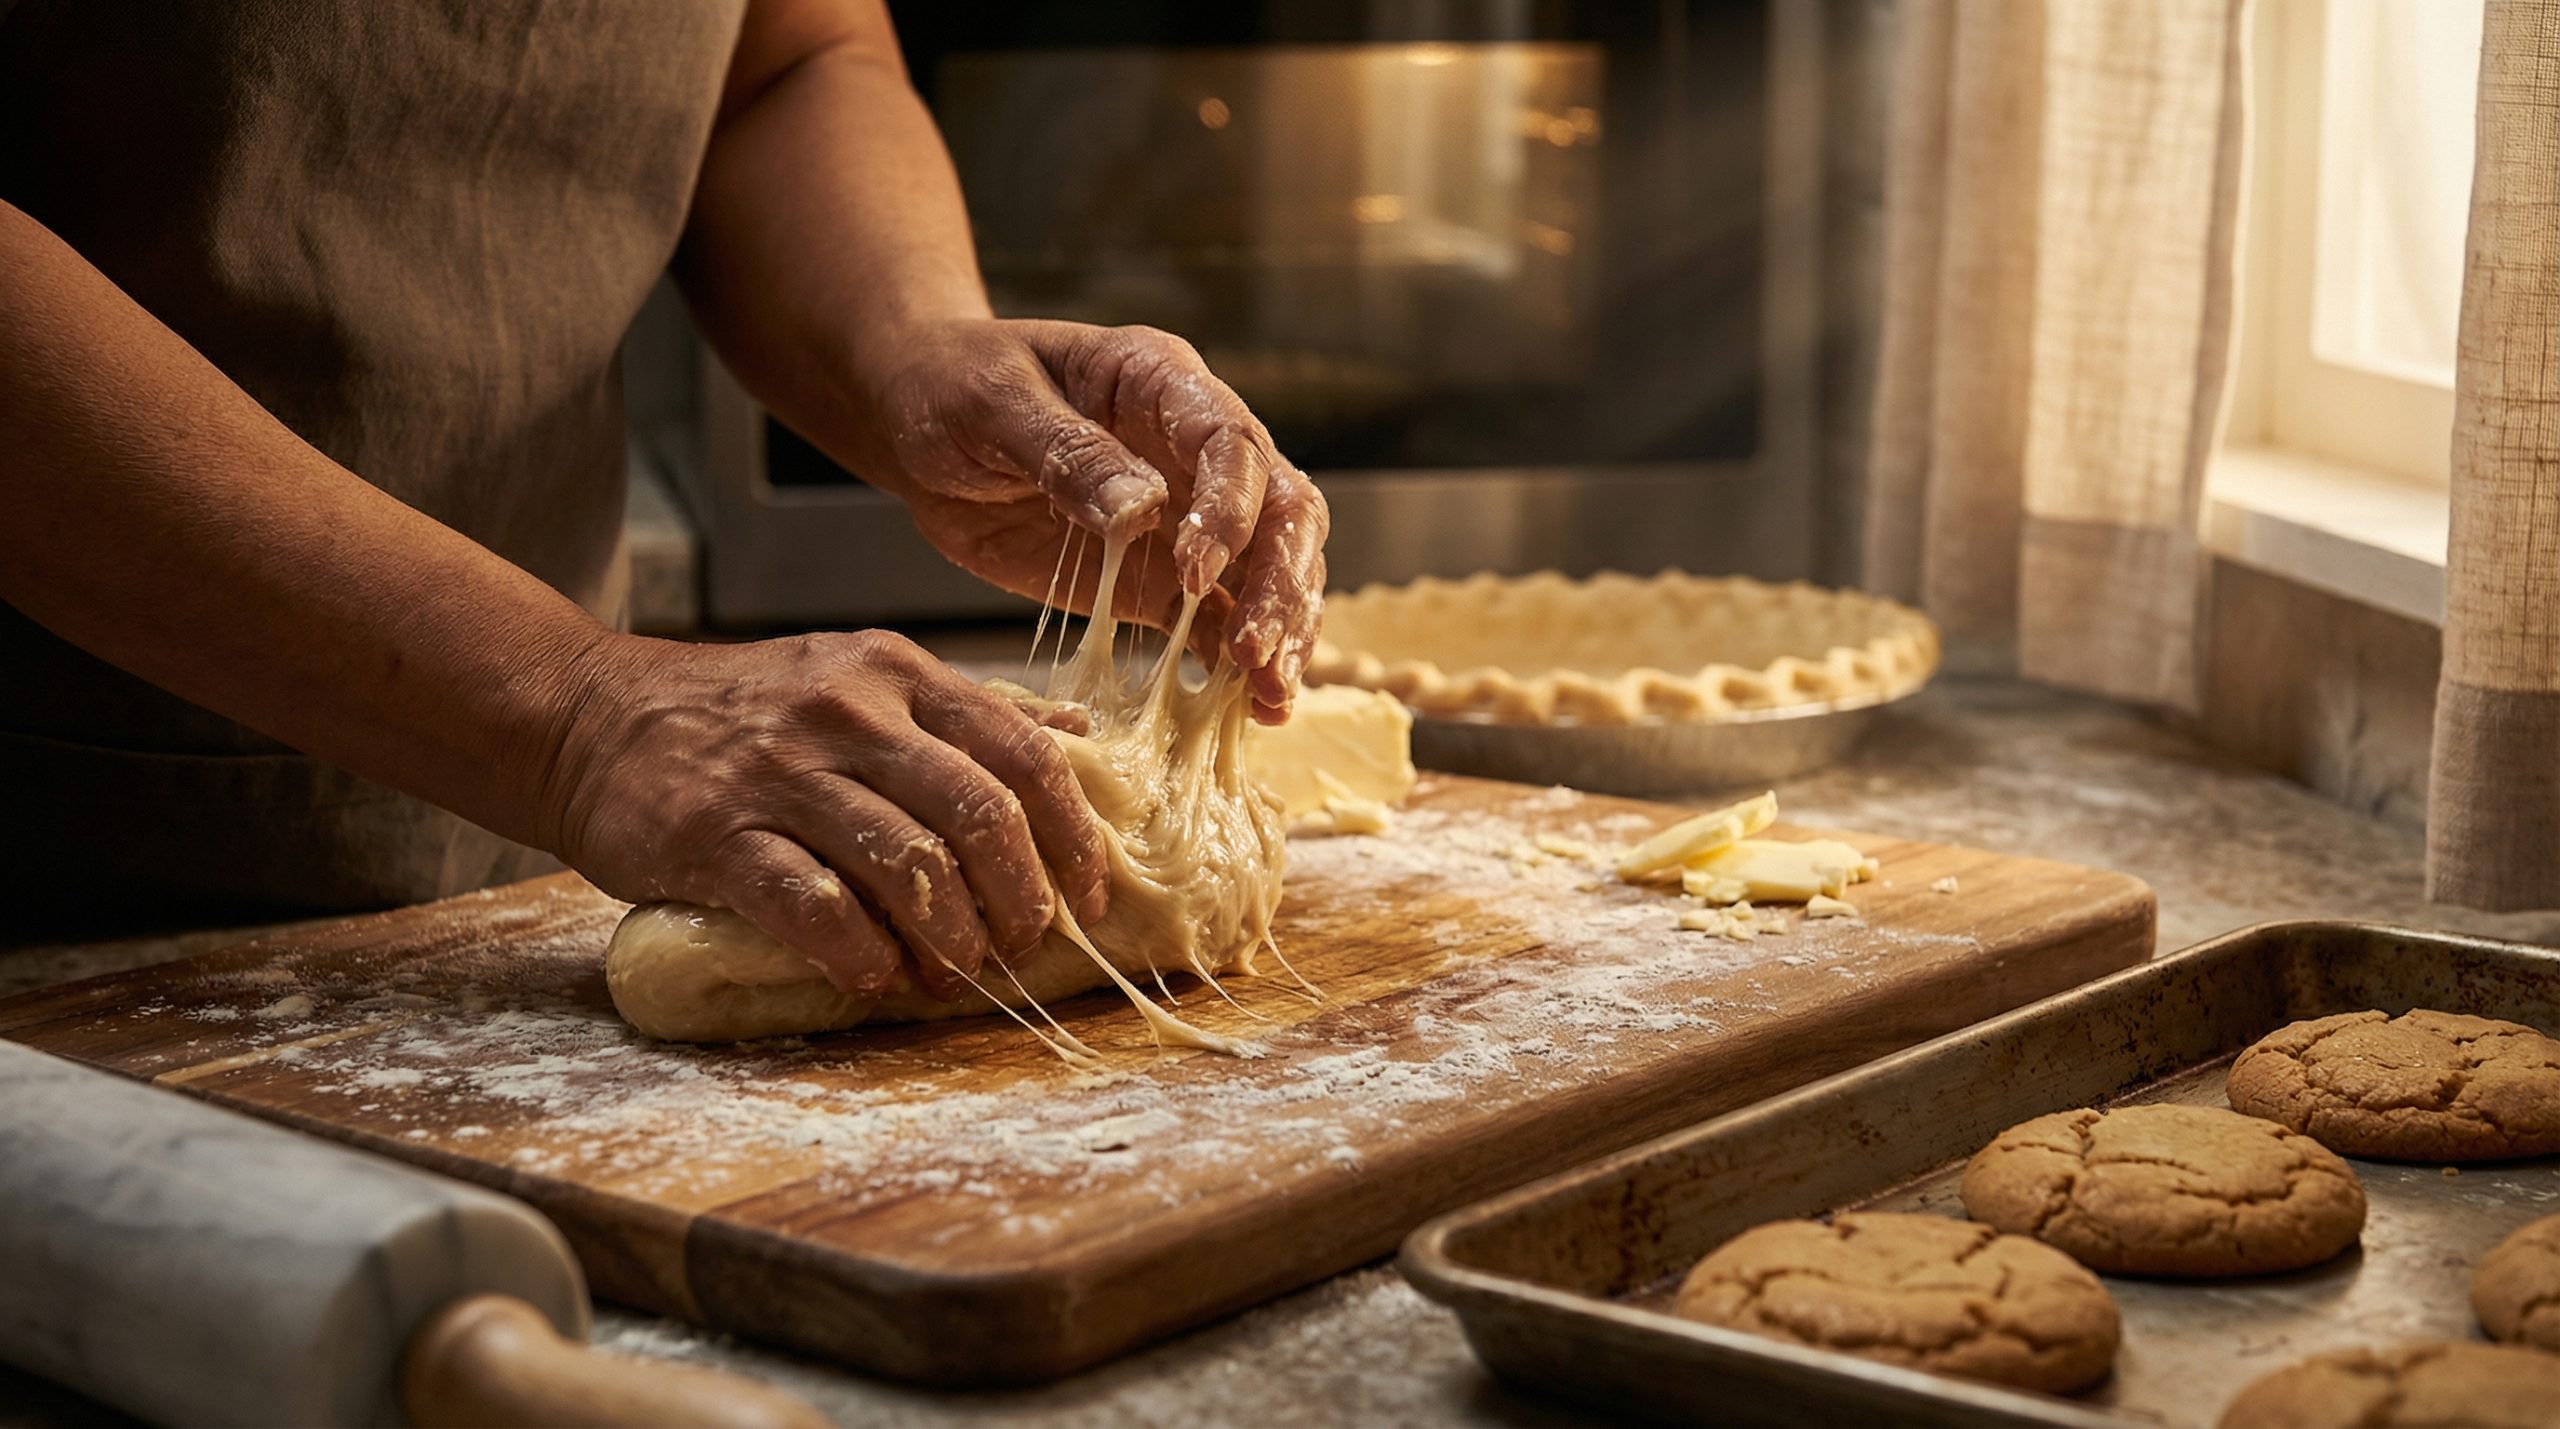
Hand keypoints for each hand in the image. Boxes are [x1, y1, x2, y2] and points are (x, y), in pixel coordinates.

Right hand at [539, 630, 1108, 998]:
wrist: (587, 716)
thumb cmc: (741, 711)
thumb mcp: (859, 676)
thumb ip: (964, 710)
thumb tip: (1078, 734)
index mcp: (896, 674)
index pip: (1022, 753)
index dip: (1072, 835)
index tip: (1090, 896)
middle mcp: (848, 713)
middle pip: (978, 814)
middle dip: (1019, 899)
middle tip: (1022, 947)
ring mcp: (781, 773)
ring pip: (907, 865)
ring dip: (949, 938)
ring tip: (955, 975)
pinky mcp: (717, 835)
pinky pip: (815, 906)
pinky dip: (860, 954)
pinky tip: (877, 976)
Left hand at [848, 319, 1329, 721]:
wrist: (916, 424)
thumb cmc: (952, 387)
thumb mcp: (992, 403)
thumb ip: (1069, 451)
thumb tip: (1144, 508)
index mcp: (1162, 382)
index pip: (1232, 442)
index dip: (1230, 510)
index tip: (1196, 571)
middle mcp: (1193, 448)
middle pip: (1280, 511)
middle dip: (1280, 584)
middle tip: (1255, 652)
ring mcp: (1185, 517)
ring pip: (1269, 569)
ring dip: (1281, 632)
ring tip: (1271, 696)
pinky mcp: (1157, 578)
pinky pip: (1216, 621)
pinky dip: (1238, 665)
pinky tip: (1253, 710)